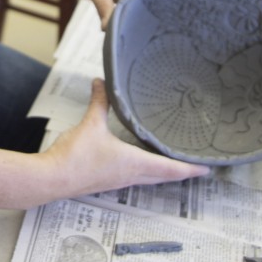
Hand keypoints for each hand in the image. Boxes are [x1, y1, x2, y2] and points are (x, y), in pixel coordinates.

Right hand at [45, 79, 209, 190]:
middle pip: (164, 176)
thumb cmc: (76, 155)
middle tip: (197, 166)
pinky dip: (147, 172)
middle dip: (182, 171)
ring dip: (165, 173)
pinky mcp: (108, 181)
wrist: (52, 179)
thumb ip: (100, 101)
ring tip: (176, 163)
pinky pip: (136, 177)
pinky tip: (143, 164)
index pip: (170, 168)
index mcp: (134, 163)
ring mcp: (119, 180)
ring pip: (150, 178)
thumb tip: (101, 80)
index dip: (190, 168)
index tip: (208, 168)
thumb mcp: (91, 124)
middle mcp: (131, 175)